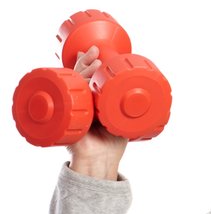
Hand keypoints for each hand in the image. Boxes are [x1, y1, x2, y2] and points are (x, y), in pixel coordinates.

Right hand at [68, 46, 127, 180]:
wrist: (103, 161)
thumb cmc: (113, 143)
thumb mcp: (122, 119)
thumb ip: (126, 106)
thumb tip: (144, 93)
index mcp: (92, 100)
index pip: (86, 76)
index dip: (88, 63)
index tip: (96, 51)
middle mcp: (80, 101)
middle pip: (77, 75)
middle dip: (85, 62)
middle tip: (95, 54)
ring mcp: (71, 108)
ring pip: (71, 84)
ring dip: (81, 71)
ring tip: (94, 64)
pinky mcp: (65, 119)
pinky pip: (64, 102)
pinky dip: (69, 89)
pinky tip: (78, 80)